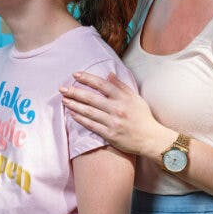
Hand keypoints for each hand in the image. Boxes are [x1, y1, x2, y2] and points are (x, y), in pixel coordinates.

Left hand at [59, 72, 173, 158]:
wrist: (151, 139)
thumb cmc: (143, 117)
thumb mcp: (135, 98)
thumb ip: (121, 86)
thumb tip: (109, 74)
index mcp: (123, 98)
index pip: (102, 85)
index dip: (87, 78)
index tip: (75, 75)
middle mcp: (117, 109)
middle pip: (91, 98)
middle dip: (74, 92)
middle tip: (62, 88)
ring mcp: (113, 122)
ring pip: (89, 112)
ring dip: (74, 105)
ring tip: (64, 100)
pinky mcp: (110, 134)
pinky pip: (92, 125)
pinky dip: (81, 119)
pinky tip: (72, 114)